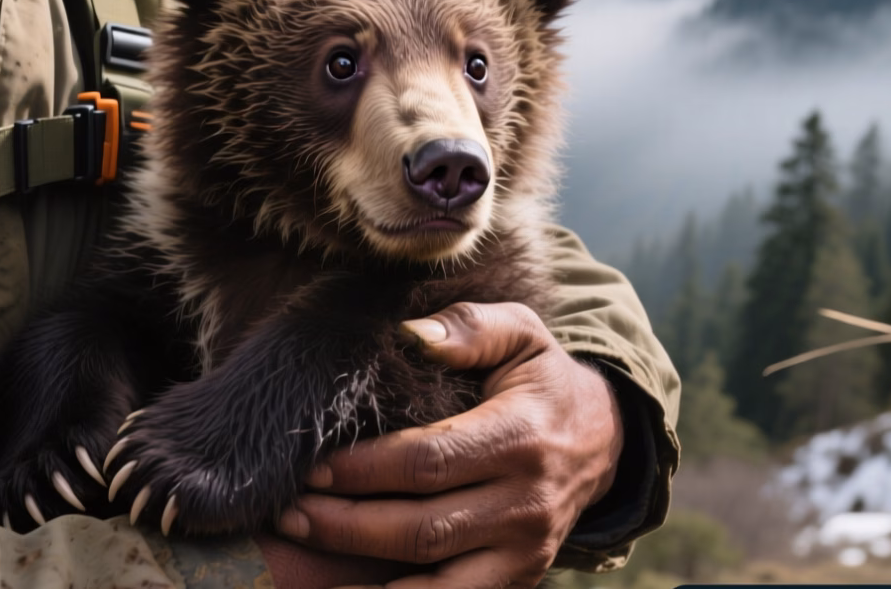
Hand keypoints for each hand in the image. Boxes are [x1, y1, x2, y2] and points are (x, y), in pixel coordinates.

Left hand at [275, 301, 623, 588]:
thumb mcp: (521, 333)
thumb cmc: (541, 379)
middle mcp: (526, 503)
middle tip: (290, 514)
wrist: (600, 438)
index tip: (311, 466)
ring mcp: (524, 552)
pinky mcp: (517, 582)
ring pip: (433, 582)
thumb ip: (471, 326)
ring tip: (306, 556)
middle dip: (345, 525)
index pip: (430, 461)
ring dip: (360, 576)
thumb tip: (413, 336)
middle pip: (422, 527)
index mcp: (521, 436)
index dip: (364, 470)